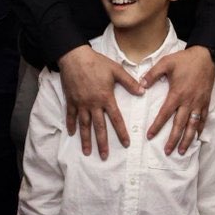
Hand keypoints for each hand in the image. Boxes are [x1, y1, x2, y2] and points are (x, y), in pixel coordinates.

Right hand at [58, 45, 143, 159]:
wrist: (75, 57)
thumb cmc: (97, 62)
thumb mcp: (116, 70)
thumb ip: (129, 82)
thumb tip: (143, 92)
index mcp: (106, 98)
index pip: (116, 119)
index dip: (121, 132)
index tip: (126, 144)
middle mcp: (93, 104)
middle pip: (99, 127)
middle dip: (102, 143)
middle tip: (104, 157)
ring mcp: (81, 103)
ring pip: (84, 125)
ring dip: (86, 139)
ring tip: (87, 152)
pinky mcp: (71, 100)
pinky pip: (71, 115)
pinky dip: (71, 124)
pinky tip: (72, 133)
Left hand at [140, 45, 214, 154]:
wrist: (206, 57)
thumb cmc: (184, 60)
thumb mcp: (165, 63)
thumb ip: (152, 74)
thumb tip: (140, 85)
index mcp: (177, 94)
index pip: (165, 114)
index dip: (157, 126)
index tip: (150, 136)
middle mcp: (188, 102)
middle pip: (180, 125)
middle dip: (173, 139)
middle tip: (167, 151)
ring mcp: (198, 103)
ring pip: (193, 126)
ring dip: (187, 140)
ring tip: (182, 151)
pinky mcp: (206, 102)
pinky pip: (203, 119)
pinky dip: (200, 130)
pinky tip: (196, 137)